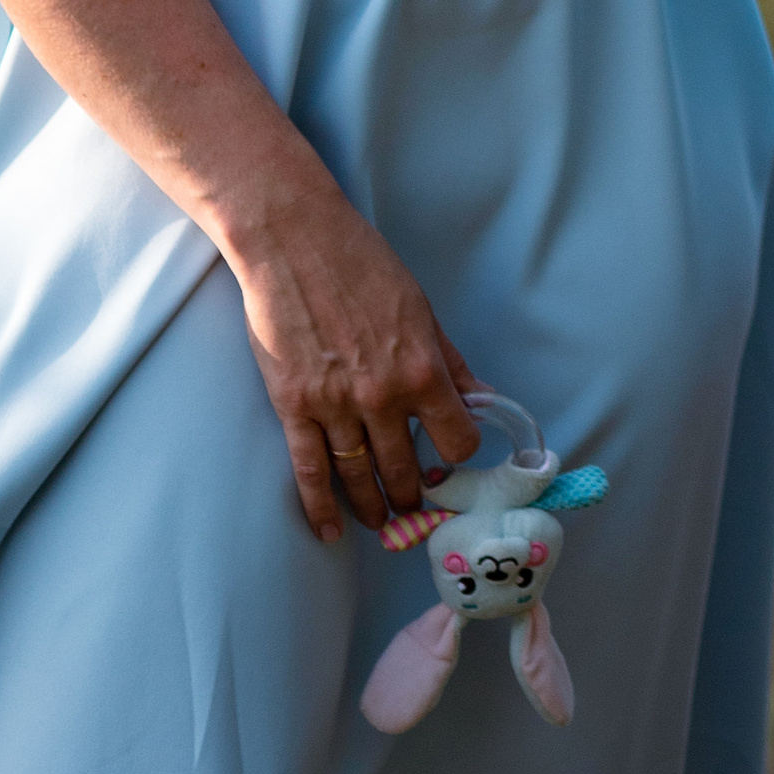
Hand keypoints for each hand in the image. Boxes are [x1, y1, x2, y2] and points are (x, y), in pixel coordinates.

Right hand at [230, 174, 483, 543]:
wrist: (296, 242)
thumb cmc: (362, 264)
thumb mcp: (421, 307)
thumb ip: (450, 360)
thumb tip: (480, 397)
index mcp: (421, 368)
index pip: (457, 440)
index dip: (457, 453)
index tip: (450, 457)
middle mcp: (381, 395)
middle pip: (405, 470)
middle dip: (413, 495)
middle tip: (414, 506)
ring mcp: (335, 405)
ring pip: (359, 477)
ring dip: (373, 507)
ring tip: (381, 522)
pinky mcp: (293, 407)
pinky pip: (310, 471)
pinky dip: (320, 508)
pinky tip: (330, 531)